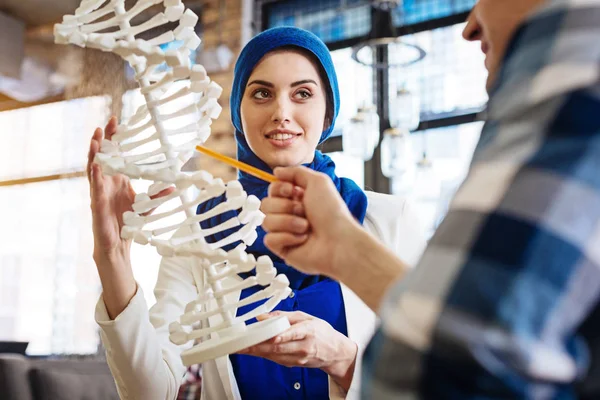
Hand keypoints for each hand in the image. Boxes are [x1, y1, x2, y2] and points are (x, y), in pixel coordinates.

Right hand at [87, 117, 173, 264]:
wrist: (118, 244)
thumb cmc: (128, 223)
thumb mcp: (146, 206)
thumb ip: (158, 195)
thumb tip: (174, 186)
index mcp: (117, 179)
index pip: (116, 154)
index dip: (115, 138)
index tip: (118, 120)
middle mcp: (107, 182)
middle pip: (103, 156)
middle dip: (105, 139)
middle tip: (107, 122)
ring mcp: (99, 191)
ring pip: (94, 167)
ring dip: (94, 152)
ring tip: (96, 137)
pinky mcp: (96, 203)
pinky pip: (94, 187)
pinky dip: (94, 175)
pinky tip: (95, 165)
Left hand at [239, 311, 356, 388]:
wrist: (335, 352)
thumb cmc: (321, 332)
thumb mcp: (306, 317)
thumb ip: (283, 316)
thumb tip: (263, 316)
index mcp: (308, 331)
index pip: (292, 333)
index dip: (279, 336)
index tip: (266, 336)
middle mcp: (304, 346)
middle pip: (278, 347)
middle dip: (258, 345)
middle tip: (242, 343)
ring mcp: (299, 358)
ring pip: (274, 355)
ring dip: (257, 352)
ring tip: (242, 348)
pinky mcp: (295, 365)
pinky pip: (276, 360)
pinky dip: (264, 355)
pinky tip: (254, 351)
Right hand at [261, 166, 360, 277]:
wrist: (338, 241)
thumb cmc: (332, 212)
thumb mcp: (318, 182)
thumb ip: (296, 172)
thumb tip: (276, 171)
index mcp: (296, 198)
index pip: (272, 189)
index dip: (279, 189)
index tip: (293, 191)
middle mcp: (289, 214)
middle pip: (266, 204)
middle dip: (285, 206)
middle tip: (304, 211)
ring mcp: (284, 232)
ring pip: (266, 221)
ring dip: (288, 222)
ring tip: (306, 227)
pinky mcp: (282, 248)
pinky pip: (269, 239)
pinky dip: (286, 238)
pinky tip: (302, 240)